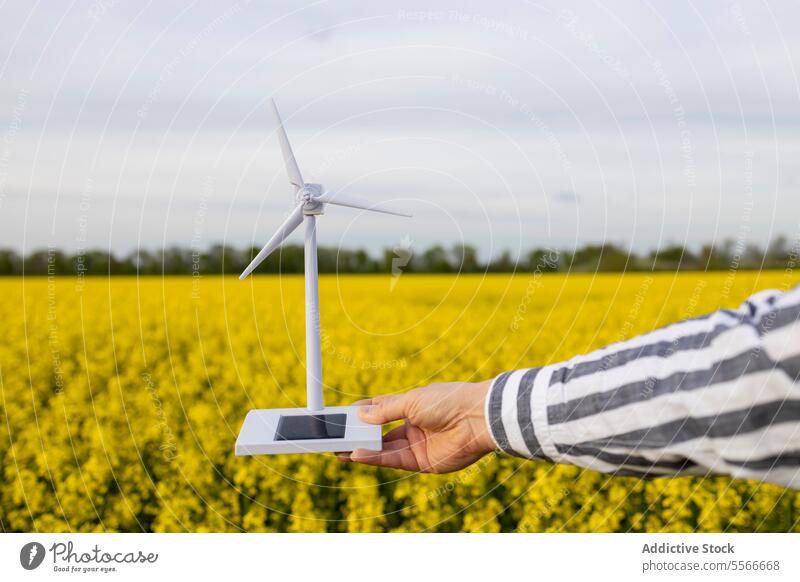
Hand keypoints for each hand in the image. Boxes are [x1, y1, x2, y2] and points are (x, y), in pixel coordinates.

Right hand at [336, 380, 495, 472]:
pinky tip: (357, 455)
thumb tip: (361, 414)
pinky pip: (393, 461)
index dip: (362, 415)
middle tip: (334, 438)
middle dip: (358, 436)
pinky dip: (374, 459)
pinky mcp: (422, 462)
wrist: (476, 418)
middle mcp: (412, 427)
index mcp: (411, 407)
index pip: (380, 411)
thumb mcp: (411, 400)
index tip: (341, 417)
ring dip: (361, 450)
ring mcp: (417, 445)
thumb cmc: (448, 401)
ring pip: (383, 450)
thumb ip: (385, 411)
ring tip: (338, 449)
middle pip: (379, 434)